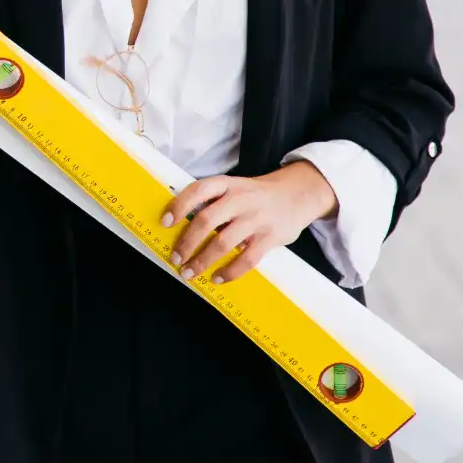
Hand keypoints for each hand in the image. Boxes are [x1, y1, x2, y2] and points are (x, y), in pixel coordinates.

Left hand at [162, 162, 335, 283]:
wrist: (298, 194)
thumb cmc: (256, 195)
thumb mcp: (234, 188)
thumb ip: (213, 202)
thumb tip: (181, 227)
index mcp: (226, 184)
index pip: (198, 191)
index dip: (179, 206)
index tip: (164, 223)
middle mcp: (239, 199)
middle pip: (206, 221)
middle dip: (187, 243)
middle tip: (176, 258)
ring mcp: (255, 219)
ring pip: (223, 242)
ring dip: (202, 260)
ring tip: (190, 272)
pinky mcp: (270, 237)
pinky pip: (246, 259)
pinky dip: (229, 271)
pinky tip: (217, 278)